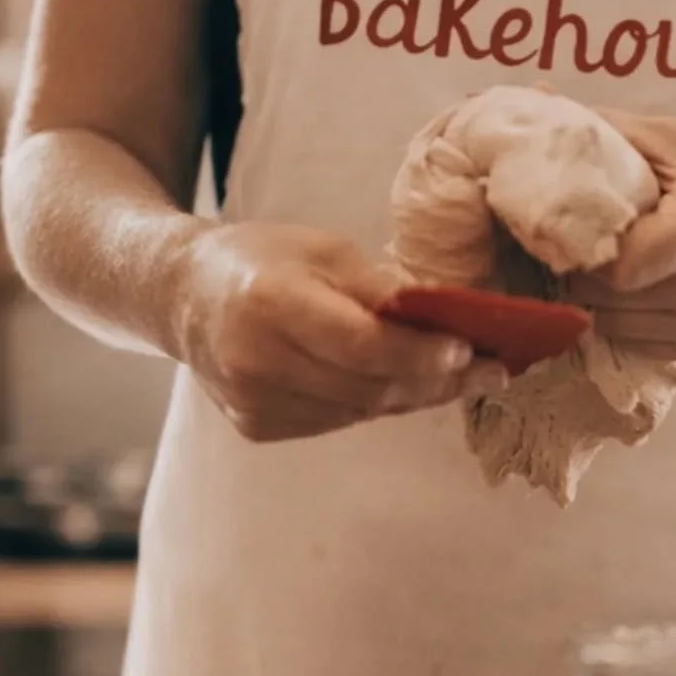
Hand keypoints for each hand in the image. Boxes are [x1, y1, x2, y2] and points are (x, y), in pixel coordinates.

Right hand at [174, 222, 502, 442]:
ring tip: (460, 376)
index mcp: (269, 304)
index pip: (359, 344)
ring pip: (361, 410)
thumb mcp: (323, 249)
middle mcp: (255, 361)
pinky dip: (375, 402)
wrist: (184, 297)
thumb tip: (449, 314)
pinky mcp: (257, 427)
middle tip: (491, 370)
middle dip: (436, 380)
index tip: (468, 351)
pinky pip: (338, 420)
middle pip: (368, 385)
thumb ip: (382, 287)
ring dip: (415, 395)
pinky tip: (402, 384)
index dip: (419, 353)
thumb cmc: (261, 260)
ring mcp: (254, 403)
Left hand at [566, 113, 675, 361]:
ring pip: (612, 324)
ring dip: (595, 297)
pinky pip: (633, 340)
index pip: (617, 266)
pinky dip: (621, 316)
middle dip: (581, 270)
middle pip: (607, 296)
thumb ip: (602, 129)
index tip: (569, 228)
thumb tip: (532, 100)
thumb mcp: (671, 140)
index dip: (583, 250)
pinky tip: (637, 285)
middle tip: (577, 240)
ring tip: (608, 260)